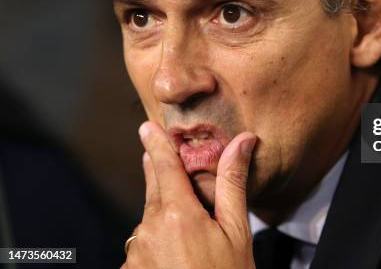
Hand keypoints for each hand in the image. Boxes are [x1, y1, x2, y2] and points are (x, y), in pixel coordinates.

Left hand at [121, 121, 256, 268]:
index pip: (164, 167)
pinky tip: (179, 262)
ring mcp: (135, 253)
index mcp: (177, 214)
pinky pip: (143, 248)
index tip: (146, 127)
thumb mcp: (237, 233)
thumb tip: (242, 142)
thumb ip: (233, 184)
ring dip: (167, 222)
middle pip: (157, 194)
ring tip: (193, 248)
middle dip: (169, 188)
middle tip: (191, 200)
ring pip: (151, 223)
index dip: (157, 144)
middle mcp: (148, 229)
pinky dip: (158, 247)